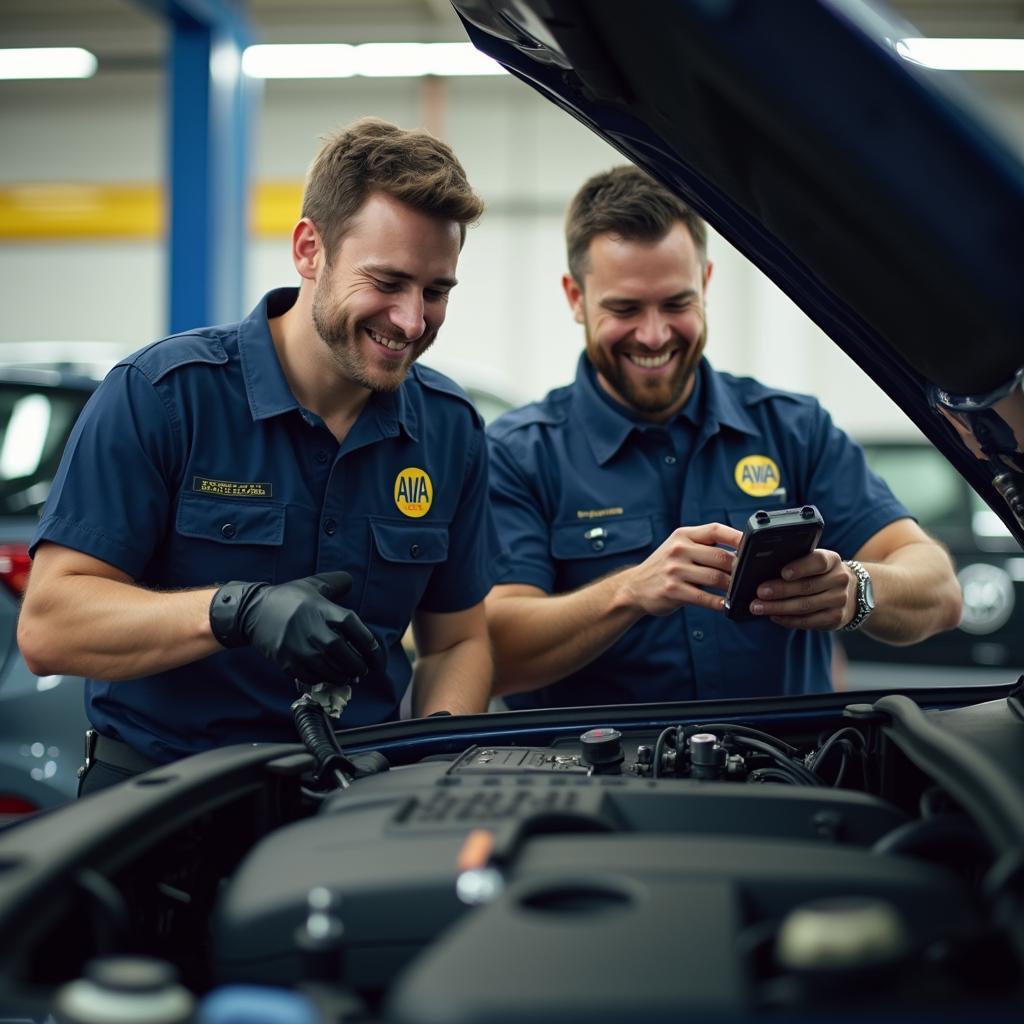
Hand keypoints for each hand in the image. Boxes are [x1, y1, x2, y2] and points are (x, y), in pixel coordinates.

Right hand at [210, 571, 383, 685]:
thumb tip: (352, 580)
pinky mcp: (288, 662)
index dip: (372, 646)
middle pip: (345, 654)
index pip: (355, 629)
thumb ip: (336, 583)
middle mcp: (313, 631)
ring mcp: (300, 649)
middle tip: (364, 668)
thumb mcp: (313, 585)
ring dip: (344, 675)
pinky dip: (325, 679)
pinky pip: (312, 677)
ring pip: (330, 670)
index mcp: (323, 610)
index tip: (378, 657)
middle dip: (359, 665)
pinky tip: (330, 676)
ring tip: (350, 674)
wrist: (253, 612)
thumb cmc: (288, 598)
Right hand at [621, 522, 742, 616]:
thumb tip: (740, 554)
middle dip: (739, 568)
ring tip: (741, 591)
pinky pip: (704, 598)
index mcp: (683, 536)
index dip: (737, 536)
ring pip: (716, 578)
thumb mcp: (679, 548)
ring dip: (732, 587)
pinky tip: (727, 606)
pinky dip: (719, 603)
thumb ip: (704, 547)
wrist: (634, 587)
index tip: (754, 544)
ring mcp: (675, 570)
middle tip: (751, 576)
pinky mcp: (673, 591)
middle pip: (720, 557)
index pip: (715, 530)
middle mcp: (678, 550)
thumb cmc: (664, 567)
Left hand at [748, 548, 855, 630]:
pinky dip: (788, 620)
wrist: (850, 593)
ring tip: (758, 607)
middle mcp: (839, 579)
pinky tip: (773, 616)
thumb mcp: (811, 559)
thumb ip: (786, 554)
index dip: (801, 567)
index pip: (818, 561)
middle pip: (807, 586)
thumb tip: (746, 545)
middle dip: (780, 590)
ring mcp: (839, 600)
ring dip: (778, 608)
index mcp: (832, 560)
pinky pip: (808, 621)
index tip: (783, 573)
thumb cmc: (818, 573)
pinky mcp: (835, 618)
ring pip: (805, 606)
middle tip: (759, 593)